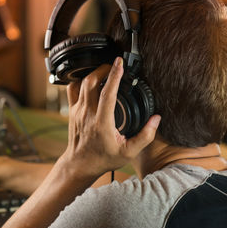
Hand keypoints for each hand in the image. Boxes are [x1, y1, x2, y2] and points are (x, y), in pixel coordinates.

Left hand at [63, 57, 160, 177]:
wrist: (80, 164)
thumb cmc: (103, 158)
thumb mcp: (129, 152)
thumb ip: (145, 136)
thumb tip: (156, 118)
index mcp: (102, 122)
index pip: (107, 93)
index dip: (114, 75)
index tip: (119, 63)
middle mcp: (87, 113)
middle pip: (90, 82)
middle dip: (103, 69)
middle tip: (114, 66)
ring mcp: (77, 111)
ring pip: (80, 83)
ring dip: (92, 73)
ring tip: (104, 71)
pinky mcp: (71, 111)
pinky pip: (72, 89)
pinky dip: (80, 81)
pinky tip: (90, 81)